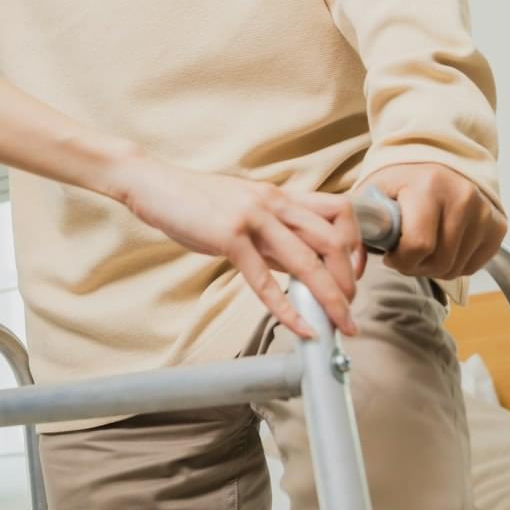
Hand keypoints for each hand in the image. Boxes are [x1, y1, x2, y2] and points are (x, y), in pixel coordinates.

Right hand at [117, 161, 364, 338]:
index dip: (356, 245)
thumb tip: (299, 267)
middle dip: (349, 279)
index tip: (355, 275)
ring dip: (330, 297)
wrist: (153, 183)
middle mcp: (273, 202)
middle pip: (332, 240)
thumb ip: (273, 236)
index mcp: (279, 195)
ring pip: (307, 260)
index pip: (339, 212)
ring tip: (339, 324)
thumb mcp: (242, 211)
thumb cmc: (193, 200)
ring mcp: (253, 218)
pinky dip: (286, 308)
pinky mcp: (229, 236)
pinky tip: (298, 326)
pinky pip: (264, 278)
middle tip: (350, 309)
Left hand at [363, 163, 506, 279]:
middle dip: (415, 266)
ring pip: (456, 267)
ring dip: (434, 268)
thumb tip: (352, 264)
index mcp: (428, 186)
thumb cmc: (401, 181)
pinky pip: (474, 265)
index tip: (390, 253)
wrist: (437, 160)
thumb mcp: (374, 193)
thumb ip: (359, 225)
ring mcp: (484, 211)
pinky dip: (455, 264)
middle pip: (439, 261)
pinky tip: (443, 247)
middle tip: (405, 254)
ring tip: (423, 248)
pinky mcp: (498, 225)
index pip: (418, 245)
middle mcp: (462, 196)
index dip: (399, 259)